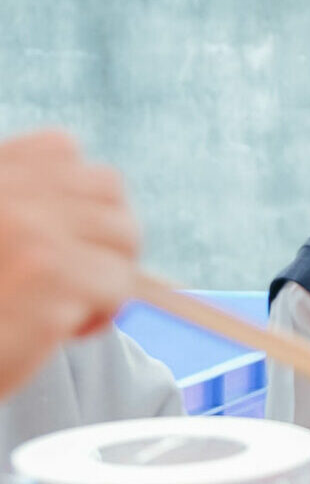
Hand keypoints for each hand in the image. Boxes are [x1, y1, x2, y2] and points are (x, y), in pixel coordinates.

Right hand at [0, 131, 142, 398]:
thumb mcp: (3, 235)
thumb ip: (18, 207)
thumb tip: (96, 205)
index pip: (61, 150)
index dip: (75, 199)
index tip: (54, 239)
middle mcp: (7, 195)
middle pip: (108, 190)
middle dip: (103, 237)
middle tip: (69, 278)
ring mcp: (29, 233)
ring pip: (123, 237)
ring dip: (105, 276)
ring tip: (60, 305)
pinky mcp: (50, 279)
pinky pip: (118, 286)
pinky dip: (99, 315)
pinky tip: (58, 333)